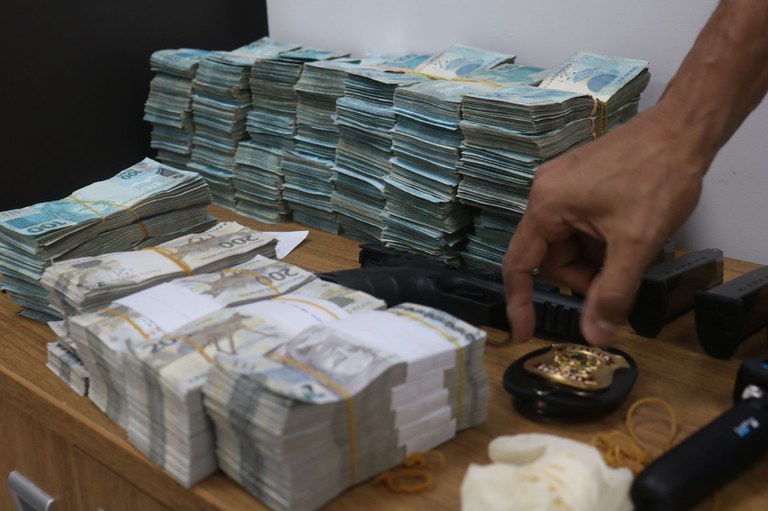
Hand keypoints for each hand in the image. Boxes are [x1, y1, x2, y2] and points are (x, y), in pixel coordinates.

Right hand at [503, 105, 707, 345]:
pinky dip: (599, 242)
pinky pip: (579, 226)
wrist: (684, 129)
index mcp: (547, 205)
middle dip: (581, 276)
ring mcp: (563, 186)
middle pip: (550, 257)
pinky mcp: (580, 183)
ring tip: (630, 250)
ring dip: (594, 259)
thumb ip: (612, 292)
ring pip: (567, 244)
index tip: (523, 333)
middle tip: (617, 280)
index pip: (519, 265)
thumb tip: (594, 334)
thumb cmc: (659, 175)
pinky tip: (626, 235)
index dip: (520, 303)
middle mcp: (546, 193)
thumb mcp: (636, 243)